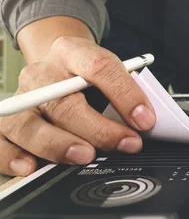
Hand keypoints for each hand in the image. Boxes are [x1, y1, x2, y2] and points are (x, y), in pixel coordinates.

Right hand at [0, 37, 155, 176]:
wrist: (56, 65)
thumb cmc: (86, 74)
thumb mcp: (108, 71)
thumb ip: (124, 90)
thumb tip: (143, 122)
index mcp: (72, 51)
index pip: (99, 67)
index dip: (125, 94)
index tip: (145, 119)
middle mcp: (41, 73)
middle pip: (63, 102)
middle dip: (98, 128)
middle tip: (124, 143)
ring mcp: (20, 97)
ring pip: (28, 124)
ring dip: (58, 144)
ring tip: (84, 155)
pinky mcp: (5, 120)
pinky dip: (11, 156)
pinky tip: (30, 167)